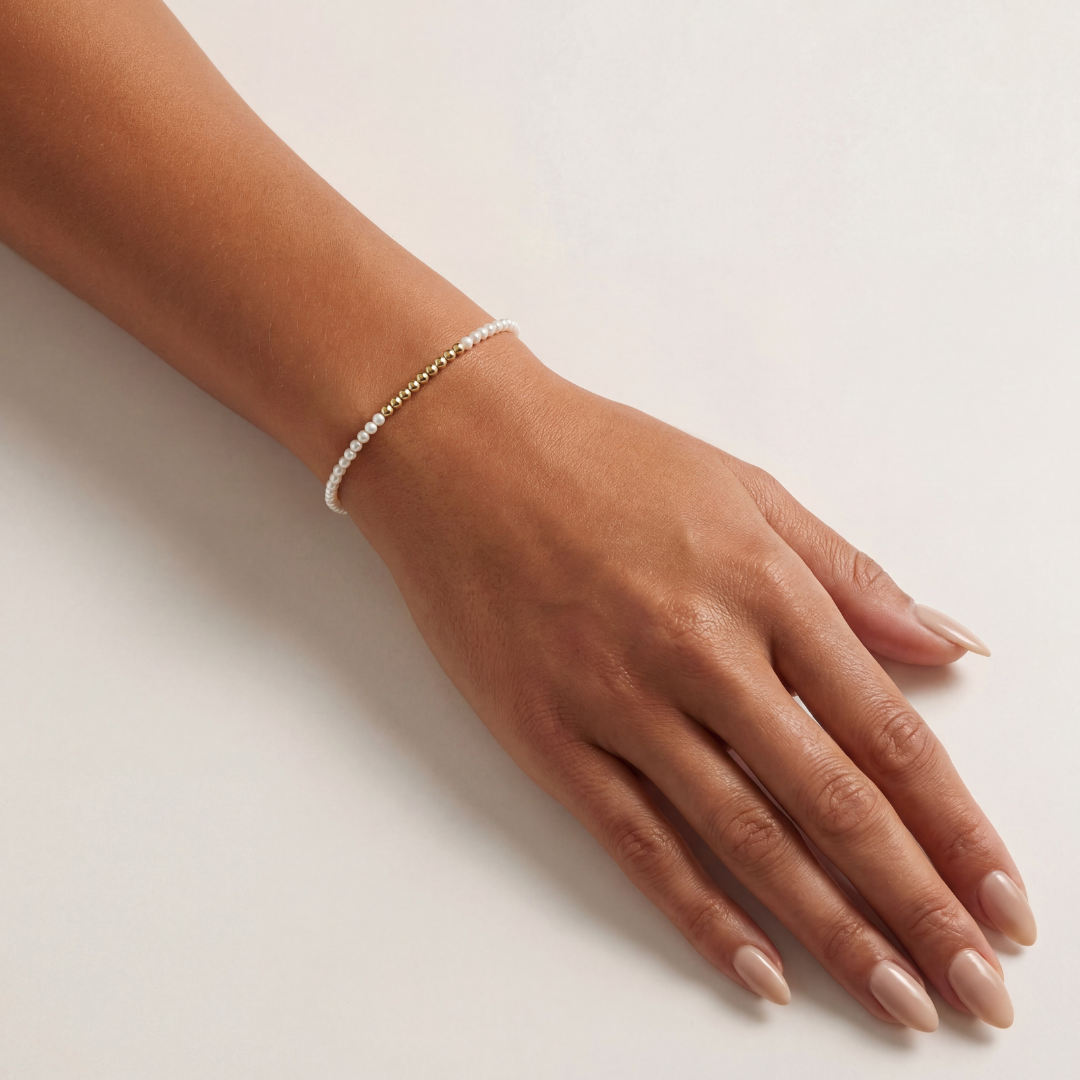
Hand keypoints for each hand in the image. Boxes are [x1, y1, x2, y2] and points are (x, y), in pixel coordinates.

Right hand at [344, 334, 1032, 1030]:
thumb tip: (948, 646)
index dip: (955, 827)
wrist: (462, 452)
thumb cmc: (603, 459)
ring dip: (833, 932)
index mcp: (761, 585)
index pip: (886, 731)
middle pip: (832, 803)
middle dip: (917, 907)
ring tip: (897, 1000)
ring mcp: (620, 701)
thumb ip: (850, 576)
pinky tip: (760, 971)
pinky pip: (638, 843)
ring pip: (745, 840)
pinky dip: (703, 916)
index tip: (1001, 896)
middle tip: (976, 990)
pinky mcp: (550, 736)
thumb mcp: (745, 489)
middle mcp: (701, 652)